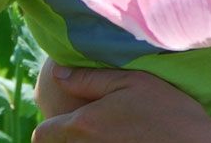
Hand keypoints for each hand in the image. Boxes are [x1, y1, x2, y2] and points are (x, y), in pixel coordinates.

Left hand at [31, 66, 210, 142]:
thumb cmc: (167, 110)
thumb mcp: (131, 81)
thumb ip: (90, 79)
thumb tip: (58, 74)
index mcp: (84, 125)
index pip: (42, 134)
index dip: (48, 126)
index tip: (62, 118)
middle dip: (62, 136)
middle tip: (84, 125)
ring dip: (81, 142)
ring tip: (104, 132)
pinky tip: (117, 140)